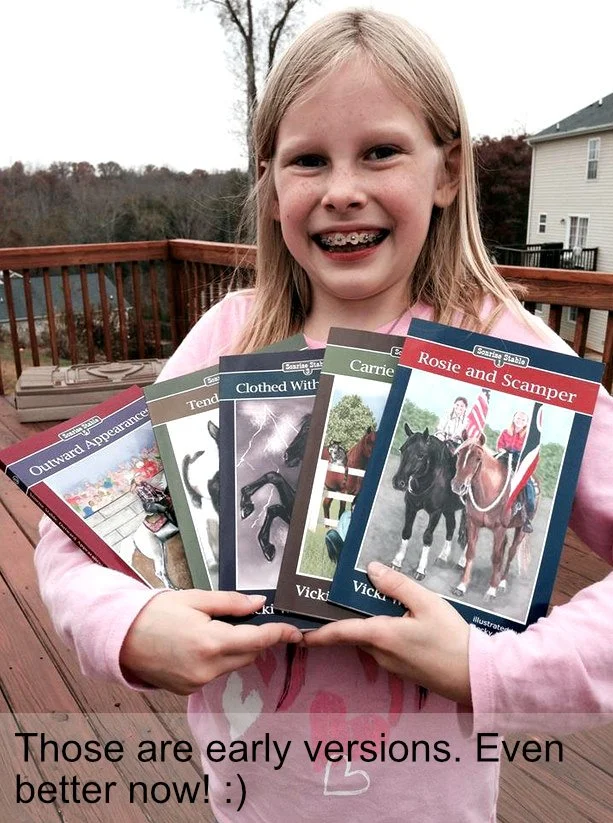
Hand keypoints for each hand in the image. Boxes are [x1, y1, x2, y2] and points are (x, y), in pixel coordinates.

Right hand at [120, 590, 302, 694]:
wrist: (119, 637)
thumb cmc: (155, 613)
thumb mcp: (195, 599)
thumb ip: (231, 603)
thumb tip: (259, 604)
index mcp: (211, 642)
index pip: (258, 640)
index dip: (279, 634)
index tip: (295, 631)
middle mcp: (207, 668)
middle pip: (248, 655)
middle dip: (254, 638)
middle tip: (246, 619)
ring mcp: (197, 683)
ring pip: (233, 665)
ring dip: (235, 649)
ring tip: (212, 629)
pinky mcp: (188, 690)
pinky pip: (215, 674)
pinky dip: (217, 660)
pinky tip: (199, 645)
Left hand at [304, 562, 471, 705]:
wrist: (476, 676)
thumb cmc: (451, 638)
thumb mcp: (426, 603)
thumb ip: (397, 585)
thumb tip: (371, 570)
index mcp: (381, 636)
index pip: (340, 633)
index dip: (317, 632)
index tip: (298, 633)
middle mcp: (380, 654)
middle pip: (353, 635)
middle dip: (342, 621)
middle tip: (333, 600)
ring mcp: (391, 665)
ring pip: (369, 641)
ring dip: (365, 626)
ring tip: (369, 601)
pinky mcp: (403, 670)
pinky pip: (383, 648)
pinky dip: (380, 634)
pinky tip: (395, 620)